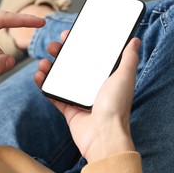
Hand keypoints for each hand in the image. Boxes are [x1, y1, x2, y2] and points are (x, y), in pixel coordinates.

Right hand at [35, 31, 140, 162]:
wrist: (104, 137)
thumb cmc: (116, 107)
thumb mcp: (125, 77)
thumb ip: (129, 58)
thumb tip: (135, 41)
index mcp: (105, 78)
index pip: (89, 56)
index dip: (78, 44)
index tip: (68, 35)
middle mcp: (92, 87)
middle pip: (72, 66)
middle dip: (61, 54)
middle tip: (52, 46)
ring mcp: (79, 99)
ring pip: (60, 79)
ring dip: (50, 68)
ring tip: (43, 62)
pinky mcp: (69, 111)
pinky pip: (54, 95)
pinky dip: (44, 86)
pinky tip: (39, 76)